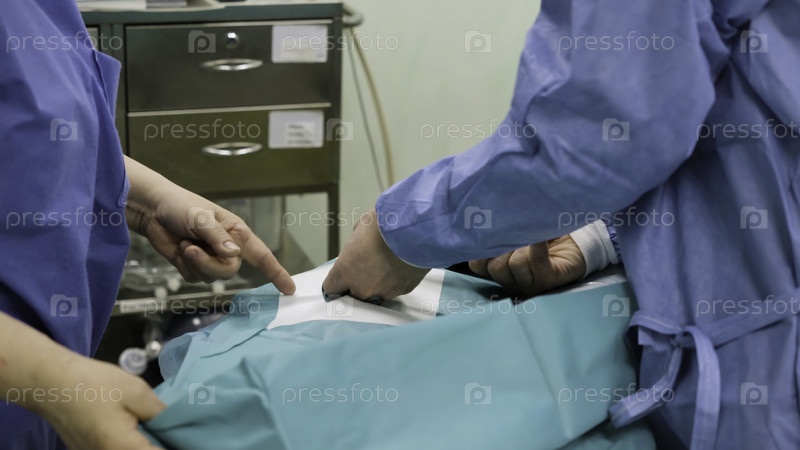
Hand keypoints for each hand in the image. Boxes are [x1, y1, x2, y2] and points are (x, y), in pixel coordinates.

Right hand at [35, 356, 164, 449]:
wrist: (51, 383)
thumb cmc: (94, 384)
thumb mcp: (136, 392)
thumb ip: (160, 413)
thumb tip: (177, 425)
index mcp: (123, 449)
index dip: (176, 446)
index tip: (188, 437)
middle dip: (161, 444)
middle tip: (175, 429)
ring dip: (145, 443)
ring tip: (160, 428)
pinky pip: (118, 449)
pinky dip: (131, 442)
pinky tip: (139, 427)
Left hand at [131, 184, 294, 293]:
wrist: (153, 210)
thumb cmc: (180, 206)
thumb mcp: (200, 218)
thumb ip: (218, 237)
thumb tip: (234, 255)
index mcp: (236, 233)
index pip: (262, 255)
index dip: (277, 272)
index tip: (290, 289)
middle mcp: (227, 248)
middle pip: (229, 271)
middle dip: (209, 264)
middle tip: (190, 249)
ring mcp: (210, 258)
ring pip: (211, 277)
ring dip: (194, 263)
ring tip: (184, 244)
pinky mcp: (194, 266)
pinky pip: (194, 278)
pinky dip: (184, 266)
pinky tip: (179, 249)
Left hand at [323, 210, 429, 300]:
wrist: (417, 230)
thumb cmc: (387, 225)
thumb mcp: (362, 227)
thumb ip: (355, 243)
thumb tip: (359, 244)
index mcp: (345, 271)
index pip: (331, 288)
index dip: (336, 282)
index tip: (339, 279)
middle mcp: (362, 287)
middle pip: (354, 293)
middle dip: (359, 281)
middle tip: (368, 263)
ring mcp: (384, 292)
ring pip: (376, 292)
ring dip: (379, 281)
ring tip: (388, 261)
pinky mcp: (403, 291)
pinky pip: (395, 288)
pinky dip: (396, 280)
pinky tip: (401, 264)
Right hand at [468, 235, 585, 298]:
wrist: (576, 240)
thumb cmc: (541, 234)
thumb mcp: (513, 232)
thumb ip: (496, 232)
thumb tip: (480, 220)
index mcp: (501, 272)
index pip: (477, 265)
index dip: (482, 247)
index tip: (493, 230)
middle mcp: (513, 283)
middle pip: (495, 266)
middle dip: (505, 244)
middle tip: (519, 231)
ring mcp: (531, 285)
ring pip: (514, 264)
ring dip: (523, 243)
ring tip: (534, 234)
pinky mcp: (549, 280)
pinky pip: (535, 260)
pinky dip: (536, 244)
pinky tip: (539, 234)